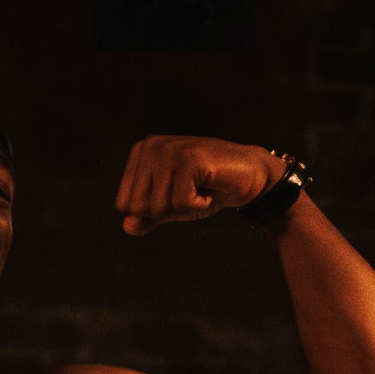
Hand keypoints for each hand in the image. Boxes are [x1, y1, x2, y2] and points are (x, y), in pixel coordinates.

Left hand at [115, 136, 280, 235]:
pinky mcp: (190, 159)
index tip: (176, 194)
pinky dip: (200, 205)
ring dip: (185, 208)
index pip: (124, 204)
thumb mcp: (172, 207)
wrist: (250, 175)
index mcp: (141, 152)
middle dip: (167, 211)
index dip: (153, 211)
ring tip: (201, 188)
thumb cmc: (207, 189)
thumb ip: (147, 217)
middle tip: (190, 192)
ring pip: (159, 207)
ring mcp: (170, 150)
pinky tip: (211, 188)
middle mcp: (151, 146)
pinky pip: (182, 204)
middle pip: (139, 207)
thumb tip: (127, 227)